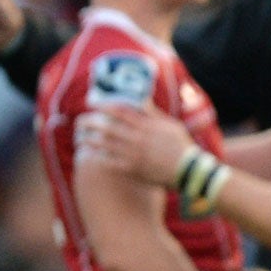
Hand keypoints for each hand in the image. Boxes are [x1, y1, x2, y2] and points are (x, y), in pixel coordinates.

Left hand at [74, 104, 193, 186]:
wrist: (190, 171)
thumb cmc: (182, 147)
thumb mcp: (171, 125)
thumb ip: (154, 114)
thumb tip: (142, 99)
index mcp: (146, 126)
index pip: (119, 112)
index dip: (103, 106)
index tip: (92, 105)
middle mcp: (137, 139)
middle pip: (106, 127)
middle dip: (90, 123)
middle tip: (80, 122)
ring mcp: (133, 154)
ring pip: (104, 144)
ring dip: (89, 140)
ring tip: (80, 138)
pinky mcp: (133, 169)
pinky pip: (110, 162)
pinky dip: (98, 157)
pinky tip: (89, 155)